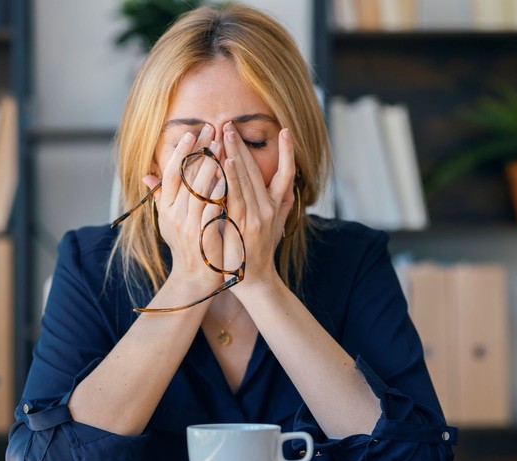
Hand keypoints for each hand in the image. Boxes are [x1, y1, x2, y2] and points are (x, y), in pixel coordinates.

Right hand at [141, 124, 222, 288]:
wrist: (196, 278)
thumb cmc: (186, 246)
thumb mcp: (169, 222)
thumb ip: (161, 197)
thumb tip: (147, 176)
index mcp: (166, 209)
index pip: (170, 173)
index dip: (180, 152)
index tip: (192, 133)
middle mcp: (175, 215)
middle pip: (186, 177)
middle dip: (200, 151)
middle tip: (213, 130)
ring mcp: (189, 226)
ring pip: (199, 190)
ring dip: (210, 166)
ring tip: (221, 145)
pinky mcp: (204, 237)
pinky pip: (211, 210)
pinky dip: (218, 193)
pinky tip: (228, 178)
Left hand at [222, 122, 295, 288]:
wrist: (254, 281)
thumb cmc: (259, 253)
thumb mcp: (275, 229)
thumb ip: (281, 209)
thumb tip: (290, 193)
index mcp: (275, 207)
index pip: (285, 173)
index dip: (287, 152)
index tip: (286, 131)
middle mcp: (268, 209)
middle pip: (257, 170)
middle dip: (243, 145)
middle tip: (230, 123)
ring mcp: (256, 216)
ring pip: (245, 179)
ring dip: (235, 155)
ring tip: (226, 134)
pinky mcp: (244, 225)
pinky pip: (235, 197)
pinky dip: (231, 179)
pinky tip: (227, 163)